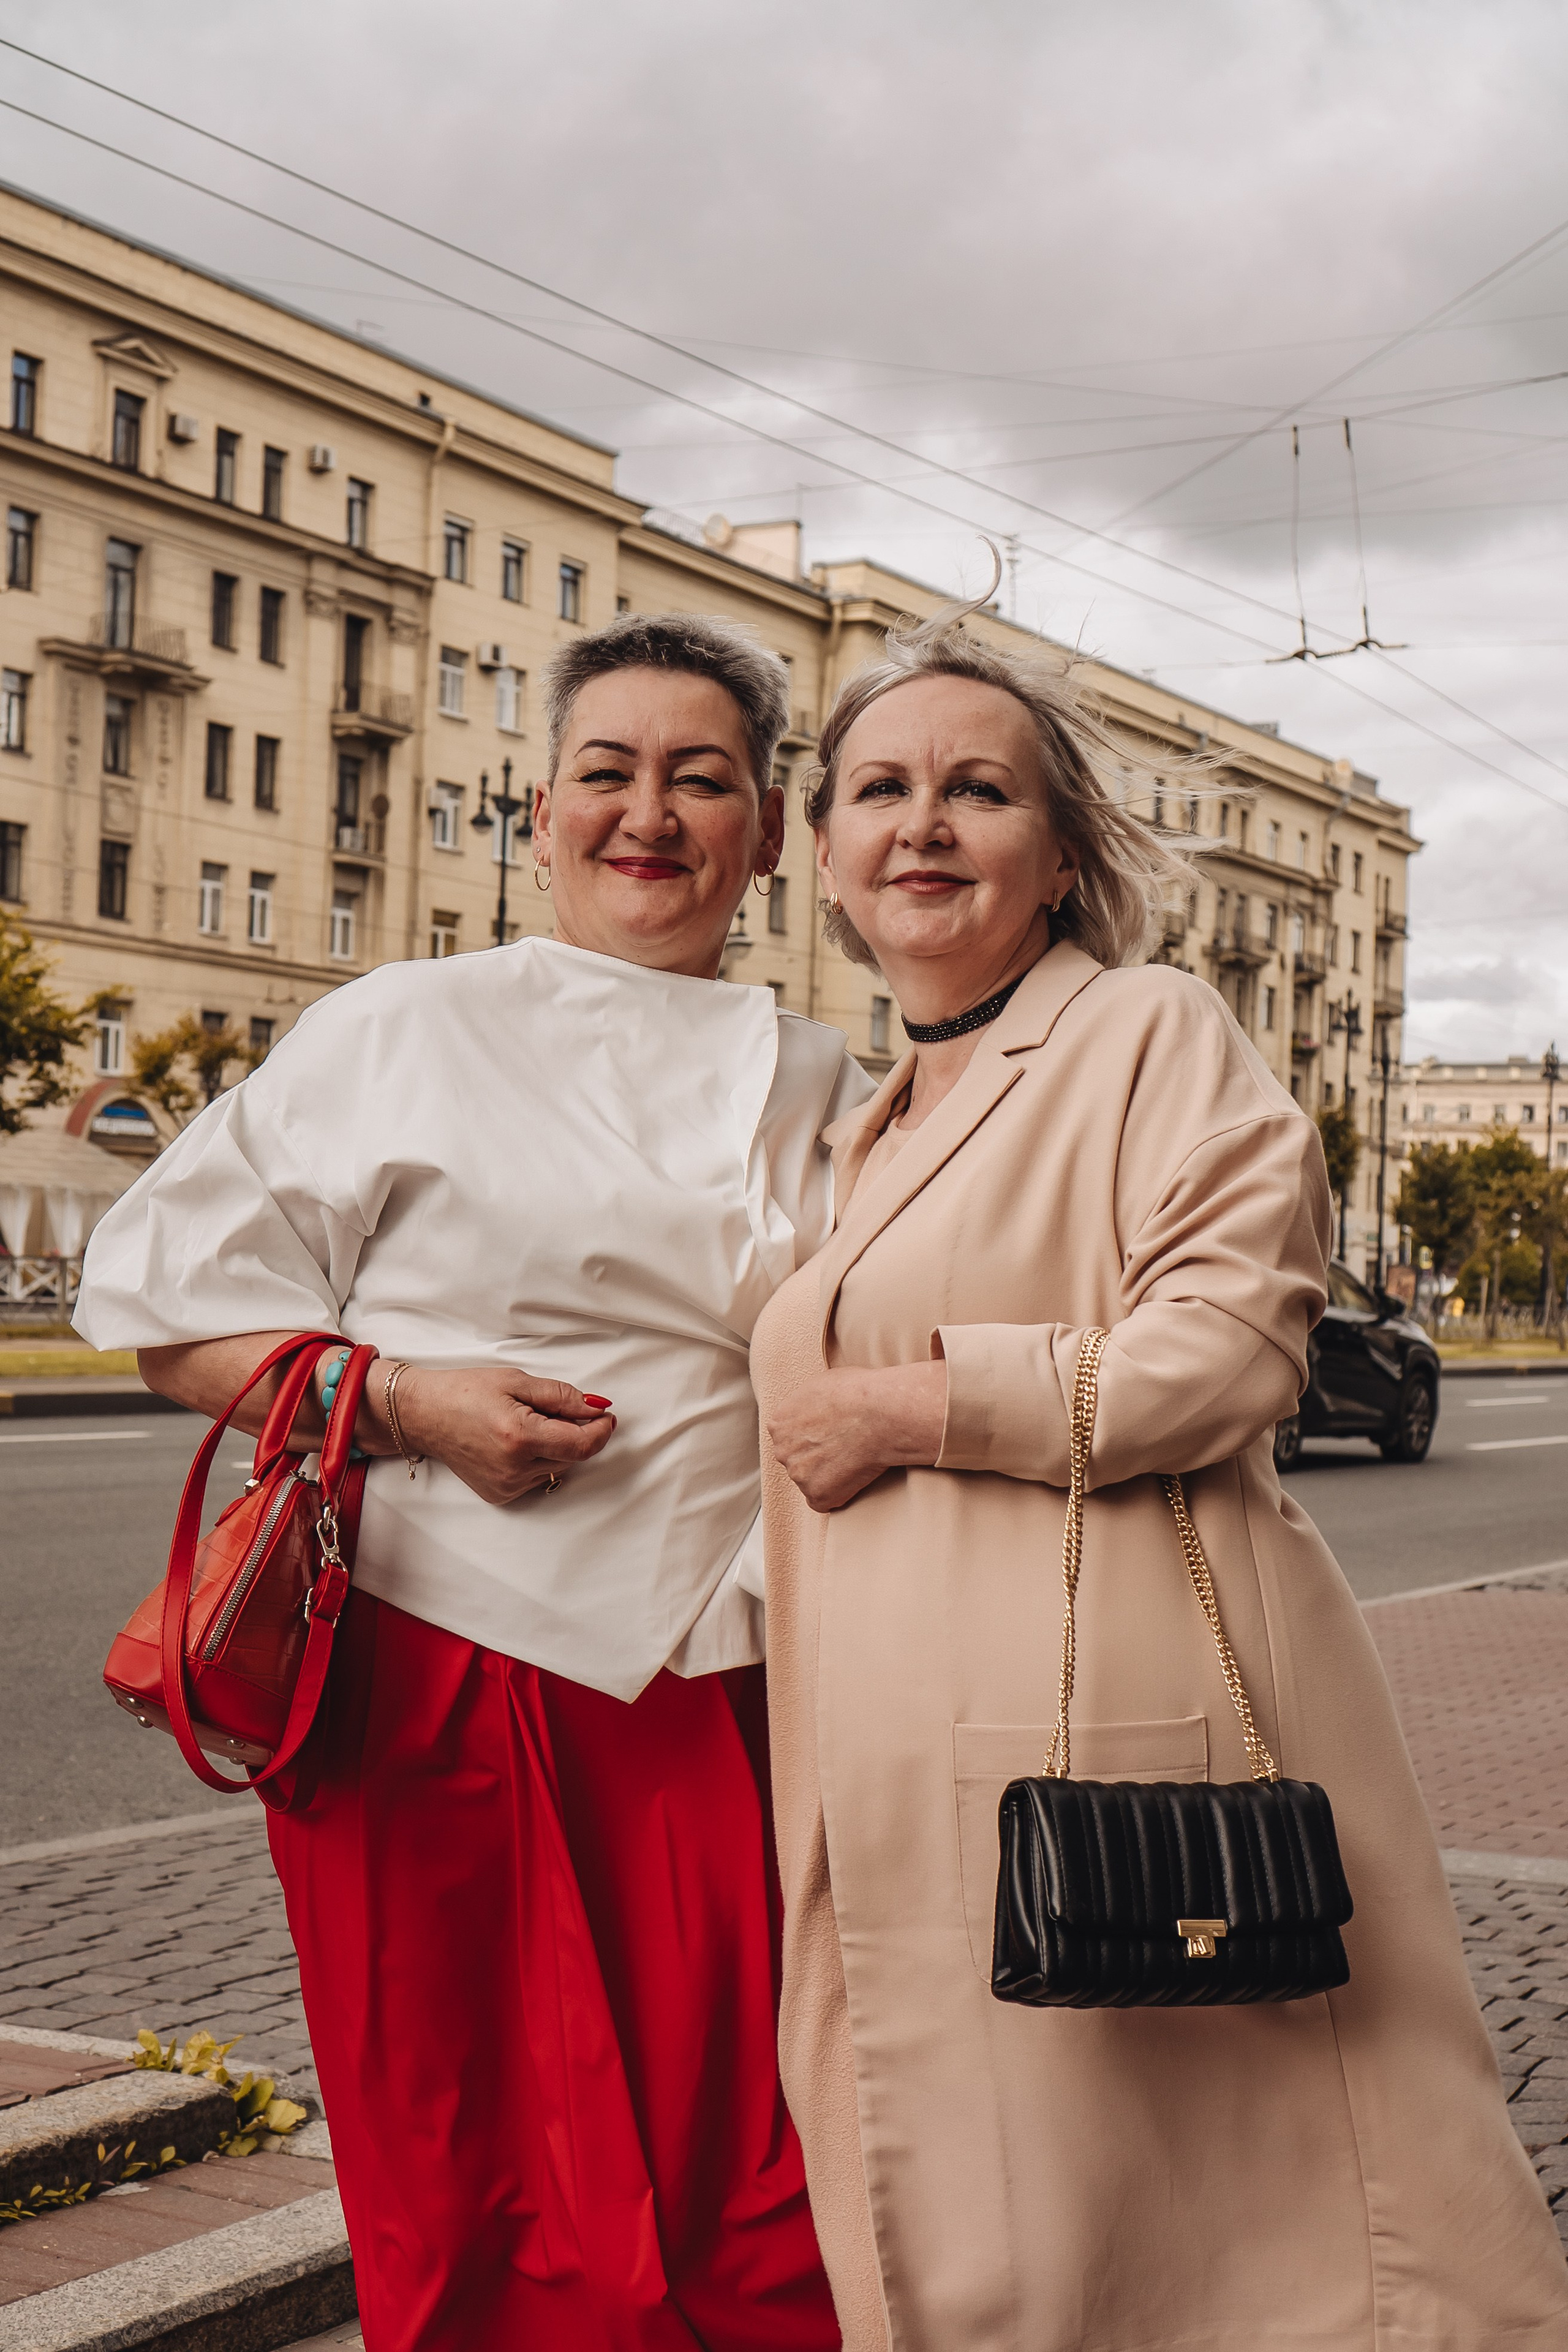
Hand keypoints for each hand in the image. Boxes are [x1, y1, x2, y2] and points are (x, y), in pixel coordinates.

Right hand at [384, 1366, 615, 1505]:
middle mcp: (514, 1469)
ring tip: (526, 1423)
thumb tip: (597, 1408)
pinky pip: (537, 1478)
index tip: (605, 1415)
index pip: (582, 1445)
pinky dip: (538, 1460)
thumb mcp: (517, 1381)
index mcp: (520, 1437)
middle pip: (572, 1457)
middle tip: (552, 1408)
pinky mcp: (500, 1495)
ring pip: (557, 1468)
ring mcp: (506, 1487)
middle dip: (575, 1432)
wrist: (425, 1415)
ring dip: (556, 1446)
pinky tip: (514, 1442)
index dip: (601, 1430)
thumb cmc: (467, 1392)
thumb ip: (562, 1396)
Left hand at [766, 1362, 946, 1512]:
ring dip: (830, 1475)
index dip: (814, 1437)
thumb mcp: (819, 1385)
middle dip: (817, 1458)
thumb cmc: (858, 1393)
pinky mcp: (817, 1495)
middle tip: (845, 1448)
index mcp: (779, 1423)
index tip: (832, 1434)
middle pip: (798, 1460)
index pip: (789, 1438)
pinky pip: (826, 1501)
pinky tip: (856, 1475)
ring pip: (812, 1481)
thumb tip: (813, 1411)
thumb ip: (806, 1406)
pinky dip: (840, 1493)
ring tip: (856, 1459)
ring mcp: (798, 1475)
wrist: (879, 1413)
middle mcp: (782, 1450)